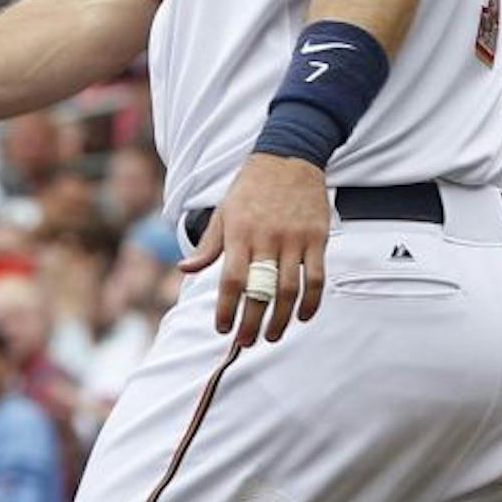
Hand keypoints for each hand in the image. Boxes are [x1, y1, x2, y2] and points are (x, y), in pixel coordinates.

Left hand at [178, 154, 328, 346]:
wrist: (288, 158)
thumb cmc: (250, 189)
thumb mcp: (223, 212)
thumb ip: (208, 245)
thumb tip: (184, 269)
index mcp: (238, 234)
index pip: (230, 280)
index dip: (226, 308)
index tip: (221, 328)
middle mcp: (266, 238)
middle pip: (260, 291)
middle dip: (252, 322)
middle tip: (246, 342)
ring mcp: (294, 239)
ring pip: (289, 289)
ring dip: (281, 318)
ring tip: (272, 335)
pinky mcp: (317, 238)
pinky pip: (316, 277)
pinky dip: (311, 301)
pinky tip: (303, 317)